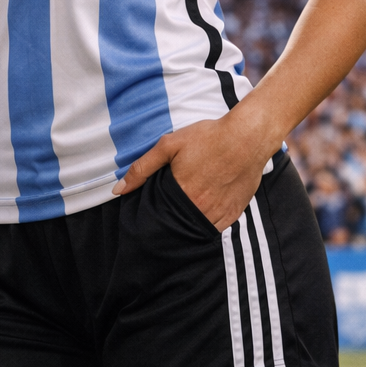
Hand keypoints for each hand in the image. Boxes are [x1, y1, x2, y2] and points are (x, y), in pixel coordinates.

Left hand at [111, 115, 273, 231]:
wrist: (247, 137)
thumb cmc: (208, 137)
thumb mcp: (169, 145)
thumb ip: (142, 168)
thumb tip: (118, 189)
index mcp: (182, 194)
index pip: (160, 217)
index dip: (154, 216)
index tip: (151, 213)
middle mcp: (201, 208)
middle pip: (178, 225)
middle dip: (171, 221)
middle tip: (168, 212)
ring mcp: (220, 213)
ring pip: (198, 229)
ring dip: (189, 224)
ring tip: (183, 213)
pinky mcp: (235, 213)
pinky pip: (217, 229)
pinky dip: (208, 224)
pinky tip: (202, 213)